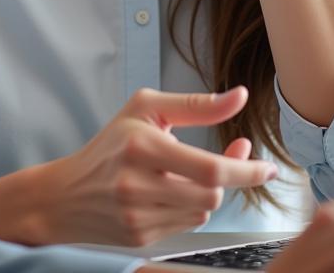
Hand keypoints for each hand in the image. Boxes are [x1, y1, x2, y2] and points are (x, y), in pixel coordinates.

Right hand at [34, 86, 276, 245]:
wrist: (67, 193)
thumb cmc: (110, 145)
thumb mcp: (145, 109)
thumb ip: (196, 105)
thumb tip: (240, 97)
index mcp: (141, 145)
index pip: (210, 168)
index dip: (246, 169)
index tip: (266, 166)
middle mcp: (138, 183)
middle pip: (212, 193)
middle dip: (227, 177)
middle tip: (229, 161)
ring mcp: (138, 214)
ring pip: (203, 209)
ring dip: (205, 192)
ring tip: (182, 175)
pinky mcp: (141, 237)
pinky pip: (186, 224)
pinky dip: (187, 207)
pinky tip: (168, 193)